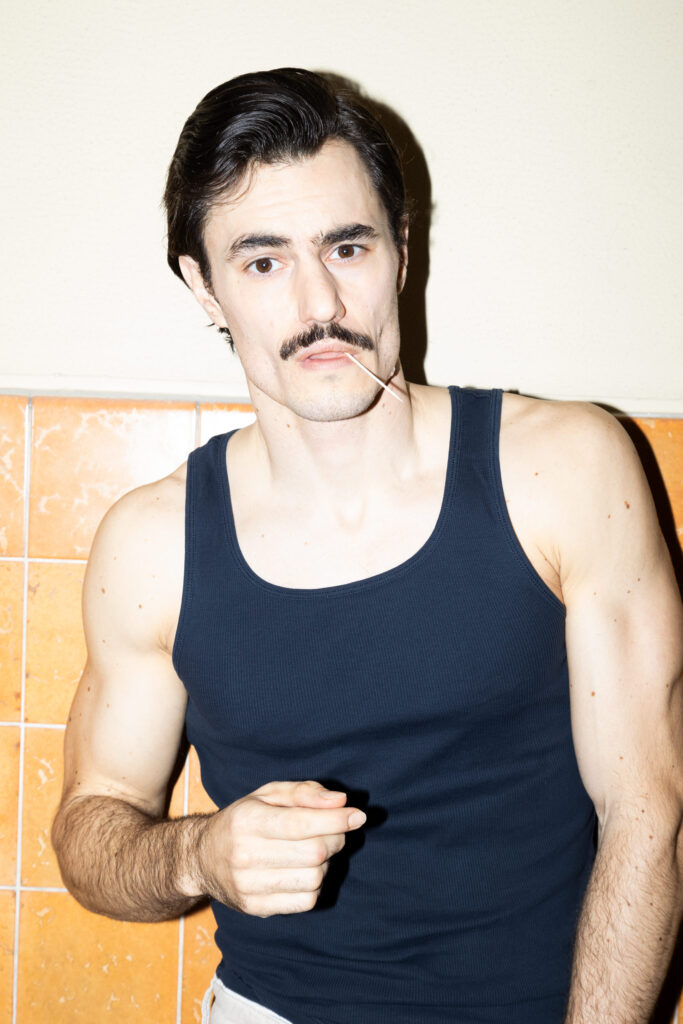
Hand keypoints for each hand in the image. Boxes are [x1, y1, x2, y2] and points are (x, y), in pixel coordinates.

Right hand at [196, 780, 365, 916]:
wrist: (201, 857)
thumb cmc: (244, 819)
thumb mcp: (268, 794)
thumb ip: (305, 792)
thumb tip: (341, 801)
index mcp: (247, 820)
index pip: (301, 823)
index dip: (336, 820)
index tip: (358, 816)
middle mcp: (245, 855)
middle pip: (314, 853)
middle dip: (336, 839)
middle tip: (335, 831)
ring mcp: (248, 886)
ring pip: (314, 878)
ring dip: (327, 863)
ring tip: (315, 851)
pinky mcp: (255, 908)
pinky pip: (305, 901)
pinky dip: (316, 885)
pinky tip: (305, 871)